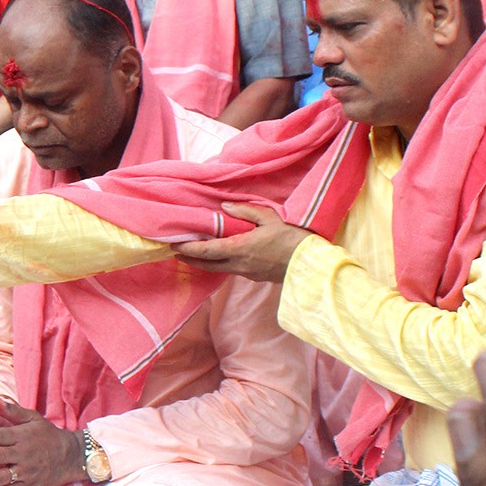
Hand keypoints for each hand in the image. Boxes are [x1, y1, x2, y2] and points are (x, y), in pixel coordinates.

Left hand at [174, 202, 311, 281]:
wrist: (310, 264)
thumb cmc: (292, 239)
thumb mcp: (270, 218)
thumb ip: (245, 212)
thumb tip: (224, 208)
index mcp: (240, 249)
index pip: (207, 251)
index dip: (189, 249)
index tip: (174, 245)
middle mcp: (239, 265)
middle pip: (208, 265)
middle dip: (190, 259)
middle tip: (176, 252)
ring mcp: (247, 273)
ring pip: (219, 269)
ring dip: (205, 262)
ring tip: (195, 254)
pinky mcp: (255, 277)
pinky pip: (232, 270)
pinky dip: (221, 264)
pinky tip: (221, 257)